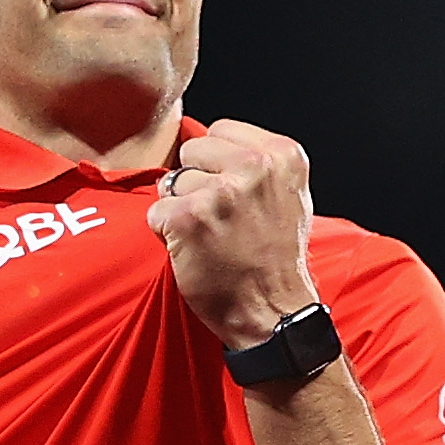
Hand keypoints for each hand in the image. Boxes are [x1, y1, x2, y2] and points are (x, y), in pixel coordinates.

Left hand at [147, 119, 319, 351]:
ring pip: (173, 183)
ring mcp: (220, 192)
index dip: (217, 164)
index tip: (232, 194)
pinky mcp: (189, 218)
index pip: (221, 130)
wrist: (275, 313)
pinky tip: (194, 252)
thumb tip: (210, 142)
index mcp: (282, 154)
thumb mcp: (288, 196)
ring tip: (211, 238)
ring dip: (182, 211)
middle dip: (197, 182)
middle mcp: (254, 166)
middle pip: (193, 151)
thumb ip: (258, 164)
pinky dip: (167, 235)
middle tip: (221, 220)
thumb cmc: (277, 260)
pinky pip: (156, 213)